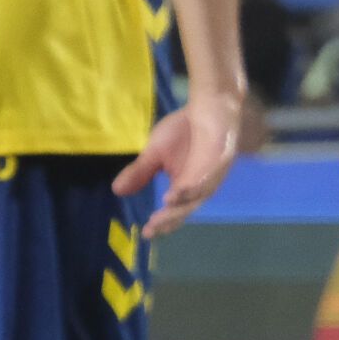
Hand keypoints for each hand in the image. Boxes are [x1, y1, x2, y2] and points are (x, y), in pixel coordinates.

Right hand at [112, 92, 242, 237]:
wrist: (206, 105)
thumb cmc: (183, 130)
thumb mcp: (154, 154)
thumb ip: (139, 172)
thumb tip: (116, 190)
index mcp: (186, 187)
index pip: (173, 211)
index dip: (161, 223)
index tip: (145, 234)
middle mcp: (201, 186)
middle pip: (185, 209)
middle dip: (169, 219)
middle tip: (153, 228)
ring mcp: (213, 174)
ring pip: (198, 197)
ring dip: (182, 206)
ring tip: (163, 210)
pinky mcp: (222, 159)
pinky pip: (208, 177)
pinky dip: (194, 186)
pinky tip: (178, 190)